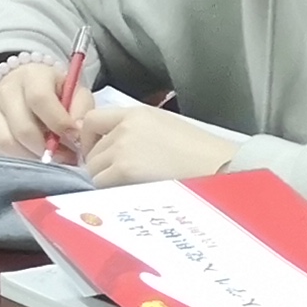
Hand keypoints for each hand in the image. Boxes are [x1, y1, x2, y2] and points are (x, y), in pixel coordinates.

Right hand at [0, 60, 75, 161]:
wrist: (26, 87)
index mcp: (32, 76)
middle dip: (48, 148)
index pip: (40, 99)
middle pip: (23, 128)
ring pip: (9, 142)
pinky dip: (20, 159)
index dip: (59, 123)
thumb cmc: (56, 92)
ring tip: (51, 157)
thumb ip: (81, 109)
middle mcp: (7, 90)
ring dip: (34, 156)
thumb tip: (78, 133)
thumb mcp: (75, 91)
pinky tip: (35, 156)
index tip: (75, 138)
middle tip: (66, 155)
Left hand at [68, 101, 242, 186]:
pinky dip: (109, 190)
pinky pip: (101, 183)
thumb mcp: (165, 127)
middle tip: (116, 178)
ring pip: (94, 168)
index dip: (88, 138)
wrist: (218, 166)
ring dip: (104, 179)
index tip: (95, 152)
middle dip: (100, 164)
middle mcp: (124, 127)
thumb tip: (112, 149)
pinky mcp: (125, 169)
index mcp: (136, 113)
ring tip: (128, 186)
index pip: (92, 119)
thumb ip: (135, 132)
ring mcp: (123, 148)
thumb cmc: (201, 152)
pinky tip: (128, 192)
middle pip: (93, 149)